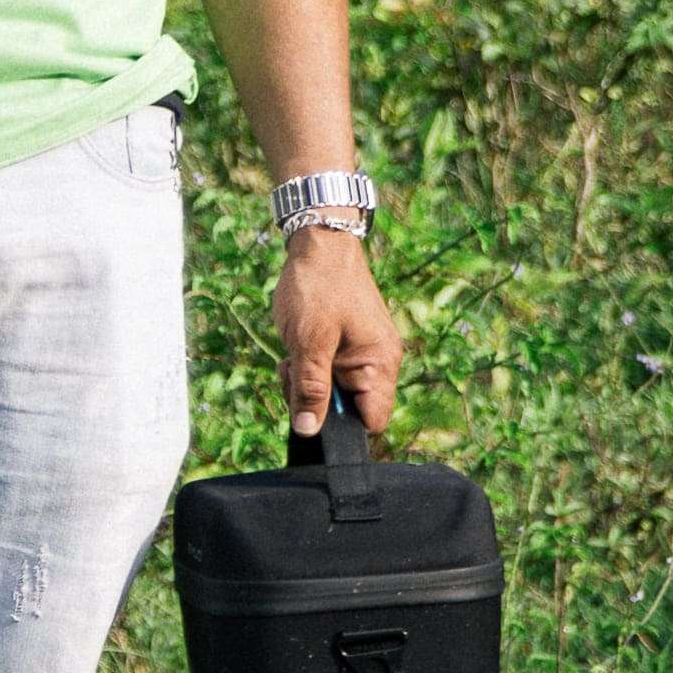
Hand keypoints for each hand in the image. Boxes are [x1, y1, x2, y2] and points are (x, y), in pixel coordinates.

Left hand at [278, 226, 403, 436]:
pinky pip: (327, 372)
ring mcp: (362, 352)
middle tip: (294, 373)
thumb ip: (310, 389)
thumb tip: (308, 430)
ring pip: (332, 391)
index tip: (311, 410)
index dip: (342, 426)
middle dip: (315, 400)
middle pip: (348, 409)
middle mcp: (379, 362)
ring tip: (292, 357)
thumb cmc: (318, 287)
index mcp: (381, 364)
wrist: (318, 242)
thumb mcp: (309, 342)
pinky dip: (307, 368)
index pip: (372, 420)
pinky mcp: (346, 344)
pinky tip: (294, 350)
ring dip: (306, 382)